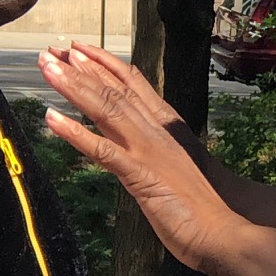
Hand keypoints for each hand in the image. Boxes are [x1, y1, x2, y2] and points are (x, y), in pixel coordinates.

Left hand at [41, 45, 246, 275]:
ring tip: (48, 68)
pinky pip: (102, 150)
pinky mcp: (140, 175)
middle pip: (114, 90)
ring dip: (74, 87)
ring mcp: (148, 151)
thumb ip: (160, 147)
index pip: (133, 84)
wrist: (228, 226)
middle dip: (80, 68)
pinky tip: (51, 118)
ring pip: (106, 109)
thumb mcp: (182, 164)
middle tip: (51, 51)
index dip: (104, 64)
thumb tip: (140, 141)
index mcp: (167, 125)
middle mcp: (156, 131)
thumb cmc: (208, 201)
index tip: (80, 48)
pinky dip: (75, 133)